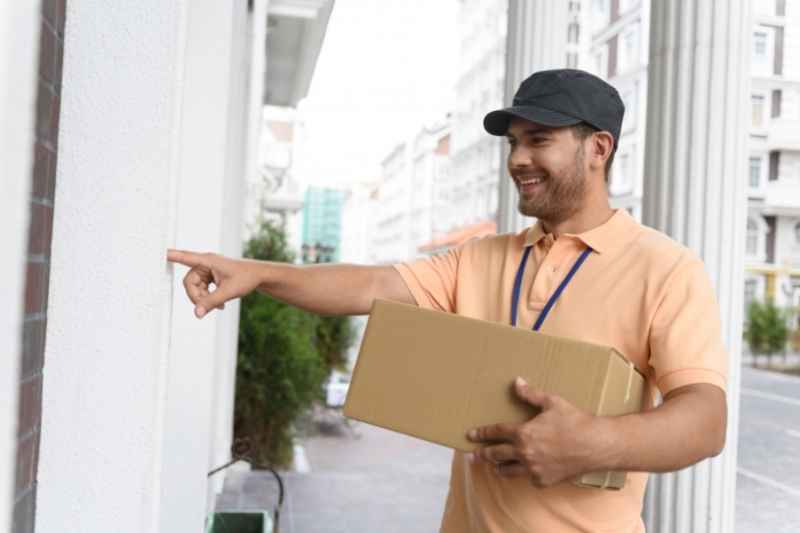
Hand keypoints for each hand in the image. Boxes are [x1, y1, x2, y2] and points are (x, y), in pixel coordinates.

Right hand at [167, 249, 262, 318]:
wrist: (258, 276)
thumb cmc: (246, 278)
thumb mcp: (228, 292)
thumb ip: (211, 302)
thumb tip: (197, 314)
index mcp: (208, 261)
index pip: (186, 257)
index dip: (172, 256)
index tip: (159, 253)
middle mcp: (205, 263)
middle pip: (189, 282)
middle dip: (197, 296)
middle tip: (210, 307)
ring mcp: (207, 270)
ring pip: (195, 287)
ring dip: (204, 299)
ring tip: (219, 305)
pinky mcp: (210, 276)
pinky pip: (201, 288)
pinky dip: (208, 297)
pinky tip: (219, 304)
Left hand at [466, 377, 607, 486]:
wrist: (596, 445)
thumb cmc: (575, 421)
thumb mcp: (552, 402)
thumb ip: (530, 394)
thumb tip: (516, 382)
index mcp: (523, 433)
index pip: (495, 433)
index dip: (481, 433)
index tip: (470, 435)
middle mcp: (524, 453)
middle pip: (495, 455)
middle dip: (482, 454)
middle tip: (472, 455)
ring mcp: (533, 469)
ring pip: (507, 471)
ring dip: (498, 467)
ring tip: (493, 466)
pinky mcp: (544, 480)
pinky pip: (527, 478)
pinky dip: (524, 474)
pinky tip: (523, 470)